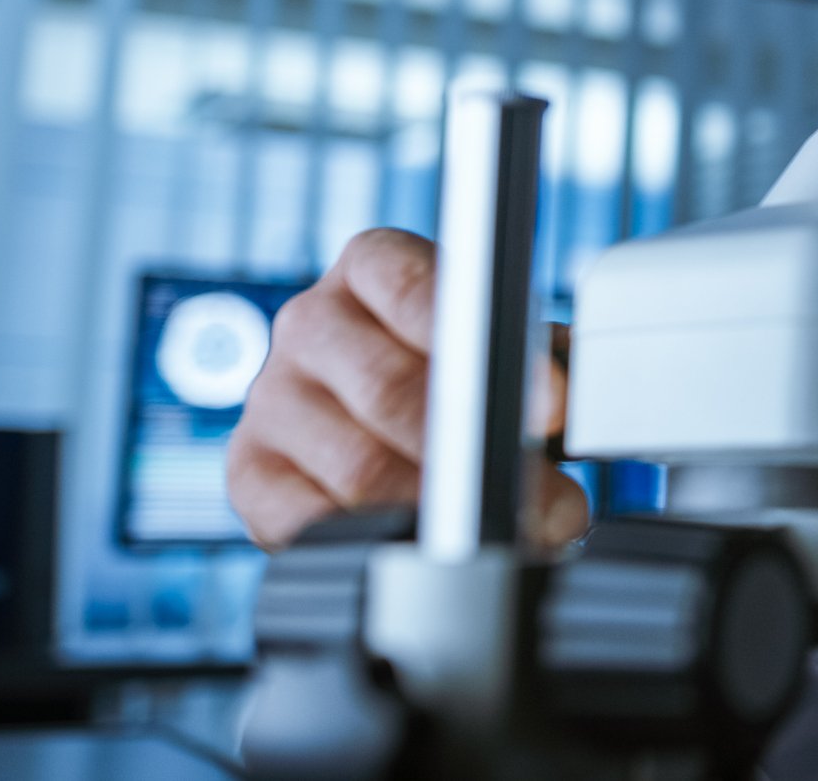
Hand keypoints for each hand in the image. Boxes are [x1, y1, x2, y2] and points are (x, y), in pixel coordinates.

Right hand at [225, 228, 589, 550]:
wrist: (395, 435)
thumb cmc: (462, 378)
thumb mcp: (508, 349)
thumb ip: (539, 361)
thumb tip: (568, 402)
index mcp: (371, 269)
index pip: (415, 289)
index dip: (486, 349)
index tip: (548, 408)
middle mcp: (311, 324)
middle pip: (389, 388)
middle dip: (480, 455)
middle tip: (550, 500)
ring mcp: (271, 398)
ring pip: (359, 465)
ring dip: (444, 513)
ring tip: (511, 534)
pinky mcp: (249, 472)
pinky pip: (306, 520)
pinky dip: (376, 540)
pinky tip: (424, 547)